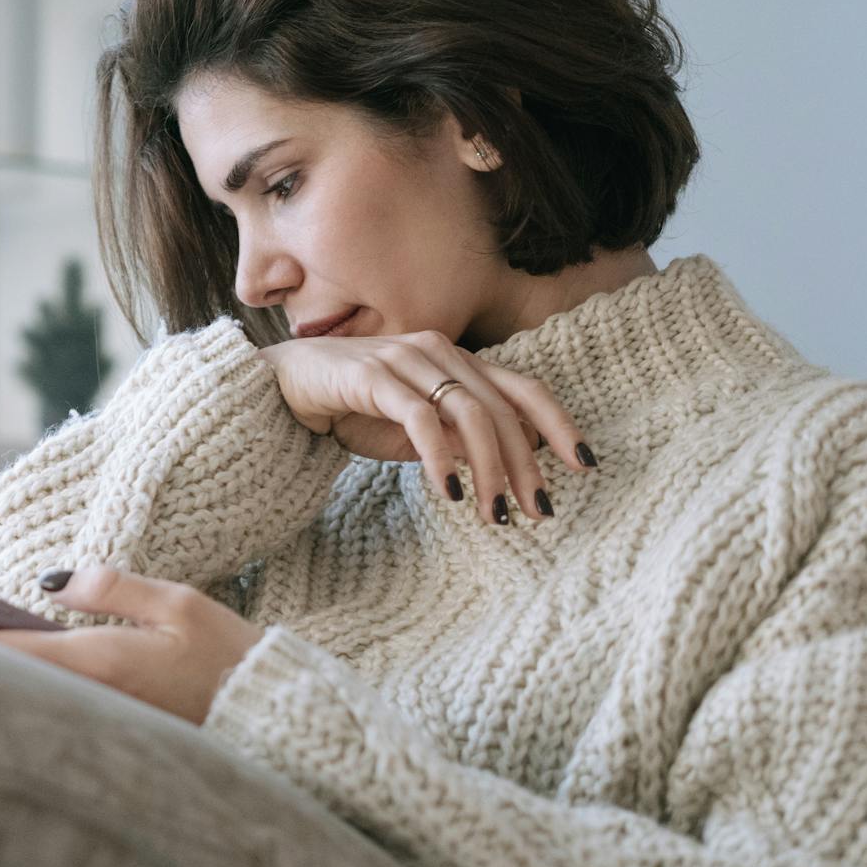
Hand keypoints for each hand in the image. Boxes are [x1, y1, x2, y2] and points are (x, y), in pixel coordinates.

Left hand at [0, 567, 262, 725]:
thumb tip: (49, 580)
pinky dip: (10, 686)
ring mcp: (96, 720)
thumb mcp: (179, 605)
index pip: (4, 646)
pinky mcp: (109, 731)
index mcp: (99, 662)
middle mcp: (89, 697)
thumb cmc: (231, 659)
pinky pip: (45, 706)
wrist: (275, 722)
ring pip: (19, 694)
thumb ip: (112, 588)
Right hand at [262, 329, 595, 521]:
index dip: (559, 425)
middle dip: (527, 466)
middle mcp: (438, 351)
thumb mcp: (414, 431)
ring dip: (490, 470)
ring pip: (470, 414)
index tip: (584, 466)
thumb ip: (456, 440)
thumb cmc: (350, 408)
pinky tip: (448, 492)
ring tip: (494, 515)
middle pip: (503, 409)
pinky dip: (440, 458)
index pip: (524, 388)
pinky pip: (420, 419)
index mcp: (455, 360)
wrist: (282, 388)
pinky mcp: (373, 376)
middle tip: (538, 512)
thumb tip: (502, 470)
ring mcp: (406, 360)